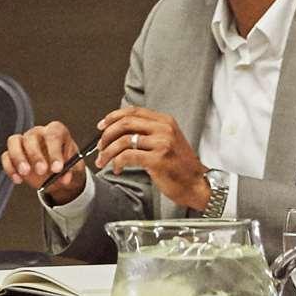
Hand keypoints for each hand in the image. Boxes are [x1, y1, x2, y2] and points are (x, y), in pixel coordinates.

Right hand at [4, 122, 88, 205]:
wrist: (59, 174)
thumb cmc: (66, 165)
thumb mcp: (74, 169)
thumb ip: (70, 172)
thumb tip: (65, 178)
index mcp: (56, 131)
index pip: (53, 135)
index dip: (55, 151)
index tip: (57, 168)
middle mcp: (38, 133)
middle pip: (31, 137)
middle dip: (35, 155)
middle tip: (41, 171)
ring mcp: (24, 141)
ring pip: (14, 142)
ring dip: (18, 158)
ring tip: (25, 173)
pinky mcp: (13, 153)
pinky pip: (6, 156)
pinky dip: (10, 168)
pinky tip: (18, 179)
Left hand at [92, 109, 208, 210]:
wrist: (196, 184)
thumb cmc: (180, 166)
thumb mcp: (167, 141)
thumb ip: (148, 132)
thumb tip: (118, 130)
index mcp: (165, 121)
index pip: (132, 111)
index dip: (113, 117)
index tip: (101, 126)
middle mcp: (164, 129)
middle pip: (125, 123)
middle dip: (106, 135)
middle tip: (99, 147)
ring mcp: (162, 143)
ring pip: (123, 141)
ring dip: (107, 152)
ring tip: (103, 161)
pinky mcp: (158, 159)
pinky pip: (127, 156)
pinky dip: (116, 162)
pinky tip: (117, 169)